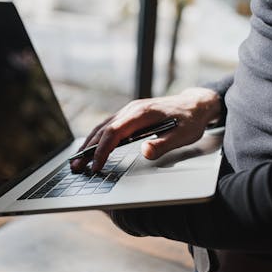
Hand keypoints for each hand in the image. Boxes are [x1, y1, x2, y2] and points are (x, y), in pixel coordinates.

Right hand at [70, 87, 221, 172]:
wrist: (196, 105)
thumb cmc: (190, 121)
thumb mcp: (183, 135)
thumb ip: (163, 144)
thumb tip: (144, 152)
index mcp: (142, 113)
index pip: (114, 133)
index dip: (102, 150)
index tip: (96, 166)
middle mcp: (131, 110)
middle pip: (103, 130)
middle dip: (88, 149)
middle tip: (76, 166)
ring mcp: (129, 111)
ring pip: (103, 127)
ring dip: (89, 143)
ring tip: (77, 160)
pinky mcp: (130, 115)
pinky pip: (109, 126)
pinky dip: (97, 137)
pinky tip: (91, 148)